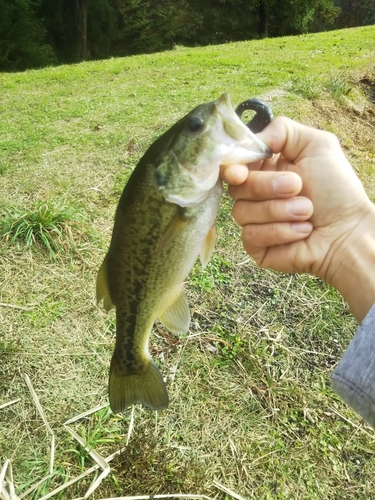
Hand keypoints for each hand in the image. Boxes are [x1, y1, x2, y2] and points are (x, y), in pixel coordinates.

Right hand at [221, 117, 374, 321]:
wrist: (348, 230)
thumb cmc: (336, 189)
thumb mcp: (317, 145)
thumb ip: (281, 131)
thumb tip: (249, 143)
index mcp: (265, 169)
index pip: (233, 164)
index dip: (233, 167)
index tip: (239, 173)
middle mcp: (255, 194)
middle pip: (236, 188)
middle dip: (267, 186)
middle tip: (297, 187)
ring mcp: (253, 221)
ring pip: (242, 213)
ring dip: (279, 211)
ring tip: (307, 213)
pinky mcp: (256, 246)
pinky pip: (251, 236)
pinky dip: (279, 232)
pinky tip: (301, 231)